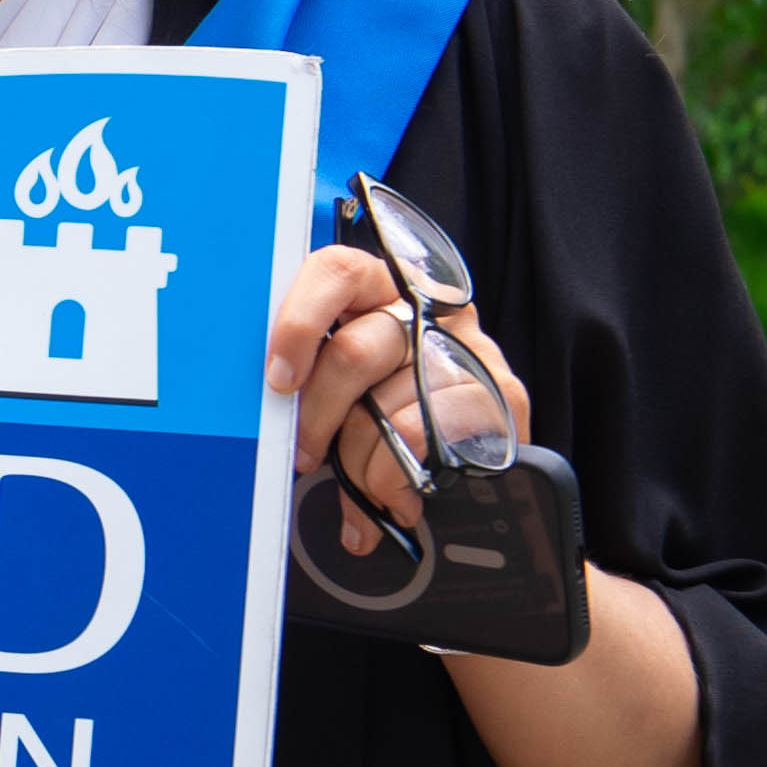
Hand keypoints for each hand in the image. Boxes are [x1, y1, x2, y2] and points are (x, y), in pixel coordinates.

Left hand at [263, 245, 528, 550]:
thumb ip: (312, 381)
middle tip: (305, 454)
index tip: (277, 379)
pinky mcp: (500, 396)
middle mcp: (430, 310)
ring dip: (358, 462)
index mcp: (383, 293)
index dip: (299, 322)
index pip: (337, 272)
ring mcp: (470, 350)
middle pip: (353, 352)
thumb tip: (266, 404)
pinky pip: (419, 437)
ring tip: (364, 483)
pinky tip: (397, 494)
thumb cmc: (388, 430)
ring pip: (383, 408)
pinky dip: (391, 479)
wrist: (469, 477)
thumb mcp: (343, 396)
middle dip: (316, 416)